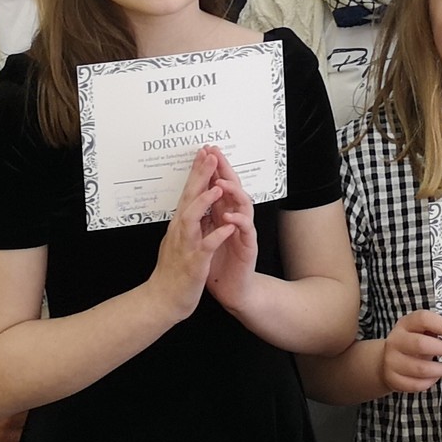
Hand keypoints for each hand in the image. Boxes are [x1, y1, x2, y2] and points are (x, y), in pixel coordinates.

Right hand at [146, 149, 240, 320]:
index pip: (188, 193)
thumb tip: (190, 203)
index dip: (196, 172)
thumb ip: (186, 222)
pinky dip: (216, 236)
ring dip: (204, 203)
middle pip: (188, 198)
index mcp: (179, 225)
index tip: (205, 153)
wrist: (162, 301)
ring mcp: (185, 247)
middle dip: (199, 177)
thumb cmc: (172, 271)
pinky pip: (205, 248)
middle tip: (210, 156)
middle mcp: (180, 232)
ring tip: (217, 188)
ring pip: (192, 219)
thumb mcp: (179, 241)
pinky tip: (228, 227)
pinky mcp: (193, 264)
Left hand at [198, 149, 261, 307]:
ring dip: (233, 192)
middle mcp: (234, 218)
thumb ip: (203, 216)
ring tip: (221, 183)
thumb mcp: (204, 235)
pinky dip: (238, 222)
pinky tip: (229, 216)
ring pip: (243, 205)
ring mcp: (242, 231)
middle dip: (225, 170)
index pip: (217, 186)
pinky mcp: (248, 247)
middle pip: (232, 188)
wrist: (230, 289)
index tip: (203, 152)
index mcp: (221, 214)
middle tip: (216, 154)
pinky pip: (245, 230)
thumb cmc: (217, 263)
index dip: (211, 169)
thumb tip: (193, 195)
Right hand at [379, 311, 441, 393]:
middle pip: (420, 344)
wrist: (386, 360)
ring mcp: (392, 361)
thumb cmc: (412, 343)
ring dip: (441, 369)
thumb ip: (435, 330)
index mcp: (405, 324)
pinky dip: (430, 382)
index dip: (441, 325)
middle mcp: (395, 341)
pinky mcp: (393, 379)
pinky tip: (437, 377)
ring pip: (420, 368)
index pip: (422, 319)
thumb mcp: (420, 331)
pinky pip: (415, 384)